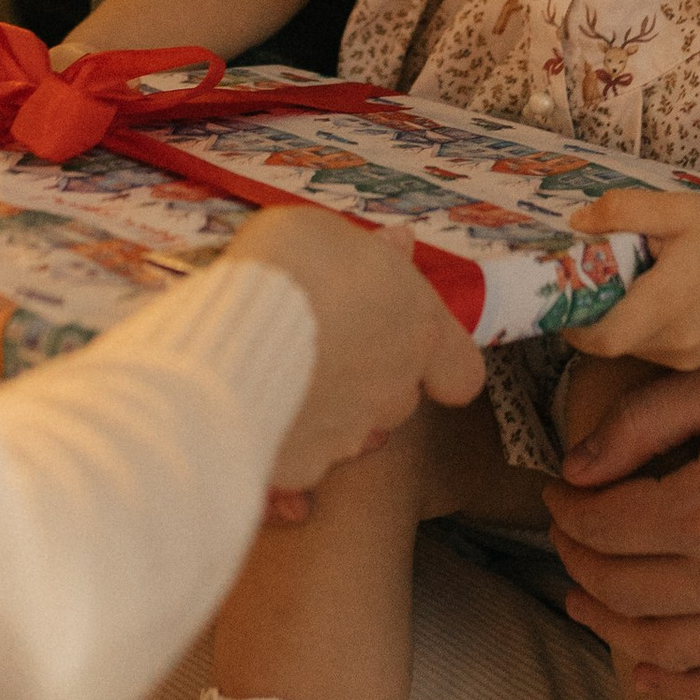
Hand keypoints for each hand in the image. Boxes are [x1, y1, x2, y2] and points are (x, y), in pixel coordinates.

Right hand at [236, 209, 484, 493]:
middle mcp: (395, 391)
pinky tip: (249, 414)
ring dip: (324, 410)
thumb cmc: (295, 266)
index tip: (411, 348)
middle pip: (396, 398)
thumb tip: (399, 245)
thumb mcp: (332, 232)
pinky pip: (299, 460)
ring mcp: (350, 435)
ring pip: (348, 432)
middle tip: (320, 347)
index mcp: (419, 331)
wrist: (238, 332)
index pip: (461, 373)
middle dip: (365, 380)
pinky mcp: (303, 467)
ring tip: (276, 377)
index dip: (440, 365)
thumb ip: (370, 252)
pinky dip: (282, 444)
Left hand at [543, 336, 699, 699]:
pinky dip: (681, 684)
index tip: (557, 492)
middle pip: (623, 590)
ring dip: (609, 624)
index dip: (567, 511)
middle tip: (568, 532)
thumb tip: (577, 471)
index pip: (604, 527)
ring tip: (583, 594)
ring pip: (663, 647)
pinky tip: (648, 669)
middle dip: (578, 560)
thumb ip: (642, 422)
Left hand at [568, 188, 699, 371]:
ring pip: (628, 347)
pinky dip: (637, 326)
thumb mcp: (675, 208)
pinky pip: (648, 348)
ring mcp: (688, 356)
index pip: (603, 338)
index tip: (563, 293)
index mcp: (669, 305)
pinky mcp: (693, 360)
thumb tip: (576, 222)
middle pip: (610, 343)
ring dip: (615, 319)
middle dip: (591, 313)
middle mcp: (677, 342)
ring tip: (626, 280)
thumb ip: (622, 211)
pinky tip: (650, 294)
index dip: (573, 323)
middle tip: (587, 276)